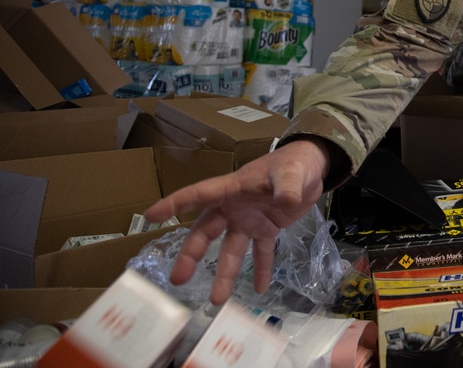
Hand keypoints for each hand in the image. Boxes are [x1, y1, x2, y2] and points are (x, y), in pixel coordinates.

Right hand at [143, 138, 331, 304]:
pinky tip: (258, 289)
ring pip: (230, 249)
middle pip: (206, 231)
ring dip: (224, 273)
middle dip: (191, 254)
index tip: (150, 215)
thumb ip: (287, 185)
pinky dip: (260, 270)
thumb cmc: (294, 162)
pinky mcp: (266, 229)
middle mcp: (234, 207)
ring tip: (217, 300)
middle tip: (178, 279)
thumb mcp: (292, 171)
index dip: (175, 203)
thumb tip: (286, 201)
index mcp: (233, 188)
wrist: (312, 168)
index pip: (199, 194)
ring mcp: (249, 220)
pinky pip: (260, 253)